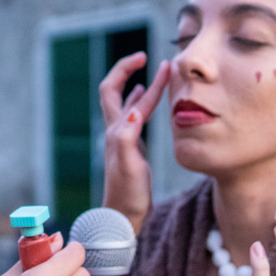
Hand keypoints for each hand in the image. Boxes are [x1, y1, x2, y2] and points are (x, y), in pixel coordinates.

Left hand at [99, 53, 169, 233]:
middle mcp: (115, 132)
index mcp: (117, 132)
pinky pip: (131, 117)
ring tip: (149, 72)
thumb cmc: (128, 196)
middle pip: (112, 91)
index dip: (145, 79)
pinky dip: (138, 103)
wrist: (122, 218)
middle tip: (143, 57)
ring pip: (123, 103)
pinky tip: (143, 103)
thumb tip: (133, 110)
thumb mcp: (131, 167)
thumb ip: (128, 139)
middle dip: (124, 70)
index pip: (127, 96)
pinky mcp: (128, 148)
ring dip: (134, 85)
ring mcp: (120, 139)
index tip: (163, 64)